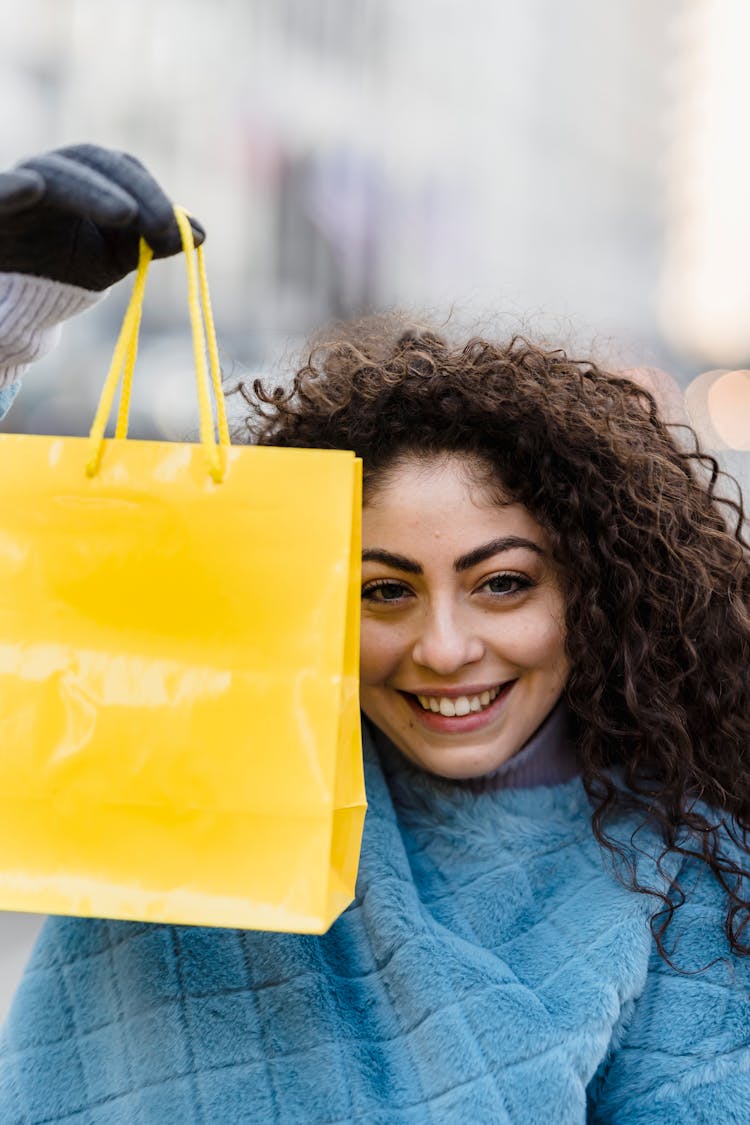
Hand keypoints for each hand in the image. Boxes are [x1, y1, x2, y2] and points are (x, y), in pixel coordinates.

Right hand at [0, 143, 204, 289]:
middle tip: (162, 224)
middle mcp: (49, 172)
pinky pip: (0, 190)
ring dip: (91, 190)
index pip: (120, 169)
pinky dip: (12, 187)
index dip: (151, 192)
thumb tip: (202, 235)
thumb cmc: (66, 266)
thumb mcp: (116, 256)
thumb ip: (153, 243)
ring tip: (125, 213)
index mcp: (82, 177)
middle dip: (131, 189)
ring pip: (53, 174)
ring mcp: (18, 186)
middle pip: (90, 161)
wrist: (18, 295)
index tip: (175, 227)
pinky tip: (32, 188)